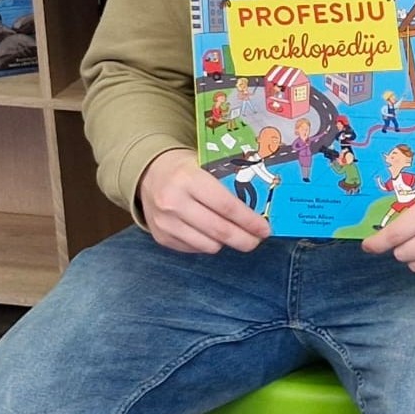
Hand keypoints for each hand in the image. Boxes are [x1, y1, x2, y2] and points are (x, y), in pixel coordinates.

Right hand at [138, 148, 270, 254]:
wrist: (149, 174)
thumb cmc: (186, 168)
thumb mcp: (206, 164)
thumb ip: (229, 182)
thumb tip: (260, 205)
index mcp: (188, 179)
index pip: (226, 206)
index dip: (249, 221)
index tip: (265, 229)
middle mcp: (173, 202)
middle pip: (219, 230)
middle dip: (244, 239)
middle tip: (257, 240)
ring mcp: (165, 223)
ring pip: (208, 245)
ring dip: (226, 242)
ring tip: (235, 233)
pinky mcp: (161, 237)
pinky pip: (194, 249)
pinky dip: (208, 243)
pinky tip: (212, 232)